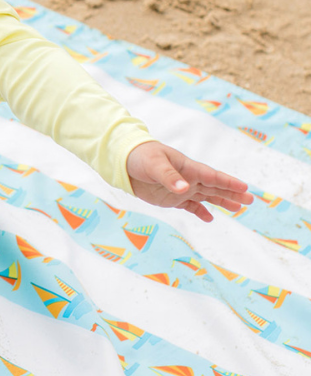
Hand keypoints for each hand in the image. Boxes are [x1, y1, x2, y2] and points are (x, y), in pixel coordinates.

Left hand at [126, 140, 252, 221]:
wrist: (124, 161)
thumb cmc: (140, 156)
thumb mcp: (154, 164)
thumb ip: (168, 176)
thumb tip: (184, 188)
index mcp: (187, 167)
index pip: (212, 176)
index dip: (228, 182)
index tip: (244, 188)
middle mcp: (188, 178)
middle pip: (214, 187)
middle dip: (232, 193)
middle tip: (250, 201)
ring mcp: (181, 188)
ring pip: (206, 196)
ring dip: (221, 202)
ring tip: (238, 208)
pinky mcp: (171, 198)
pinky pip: (190, 206)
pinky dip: (200, 212)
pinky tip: (210, 219)